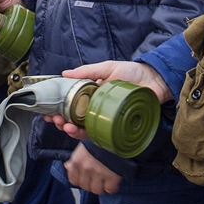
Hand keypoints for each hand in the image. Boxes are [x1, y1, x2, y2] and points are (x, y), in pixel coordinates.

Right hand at [44, 61, 171, 139]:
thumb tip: (65, 73)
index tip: (48, 111)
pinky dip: (88, 136)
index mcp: (92, 95)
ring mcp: (106, 119)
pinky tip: (80, 132)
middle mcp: (97, 108)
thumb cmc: (132, 72)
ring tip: (66, 127)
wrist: (155, 80)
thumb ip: (88, 71)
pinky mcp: (116, 127)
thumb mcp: (108, 67)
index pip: (70, 104)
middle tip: (56, 120)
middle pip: (74, 119)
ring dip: (71, 131)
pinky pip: (100, 135)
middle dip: (61, 122)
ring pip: (84, 129)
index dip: (57, 109)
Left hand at [65, 142, 121, 194]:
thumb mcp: (83, 147)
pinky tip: (112, 182)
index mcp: (77, 161)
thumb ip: (75, 158)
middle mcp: (86, 168)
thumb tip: (67, 167)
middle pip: (85, 186)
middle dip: (90, 184)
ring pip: (96, 190)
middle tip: (96, 180)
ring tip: (104, 182)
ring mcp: (99, 173)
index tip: (86, 178)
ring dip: (100, 187)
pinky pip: (109, 189)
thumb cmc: (98, 140)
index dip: (80, 180)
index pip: (73, 180)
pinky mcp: (112, 176)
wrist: (116, 135)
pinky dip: (111, 187)